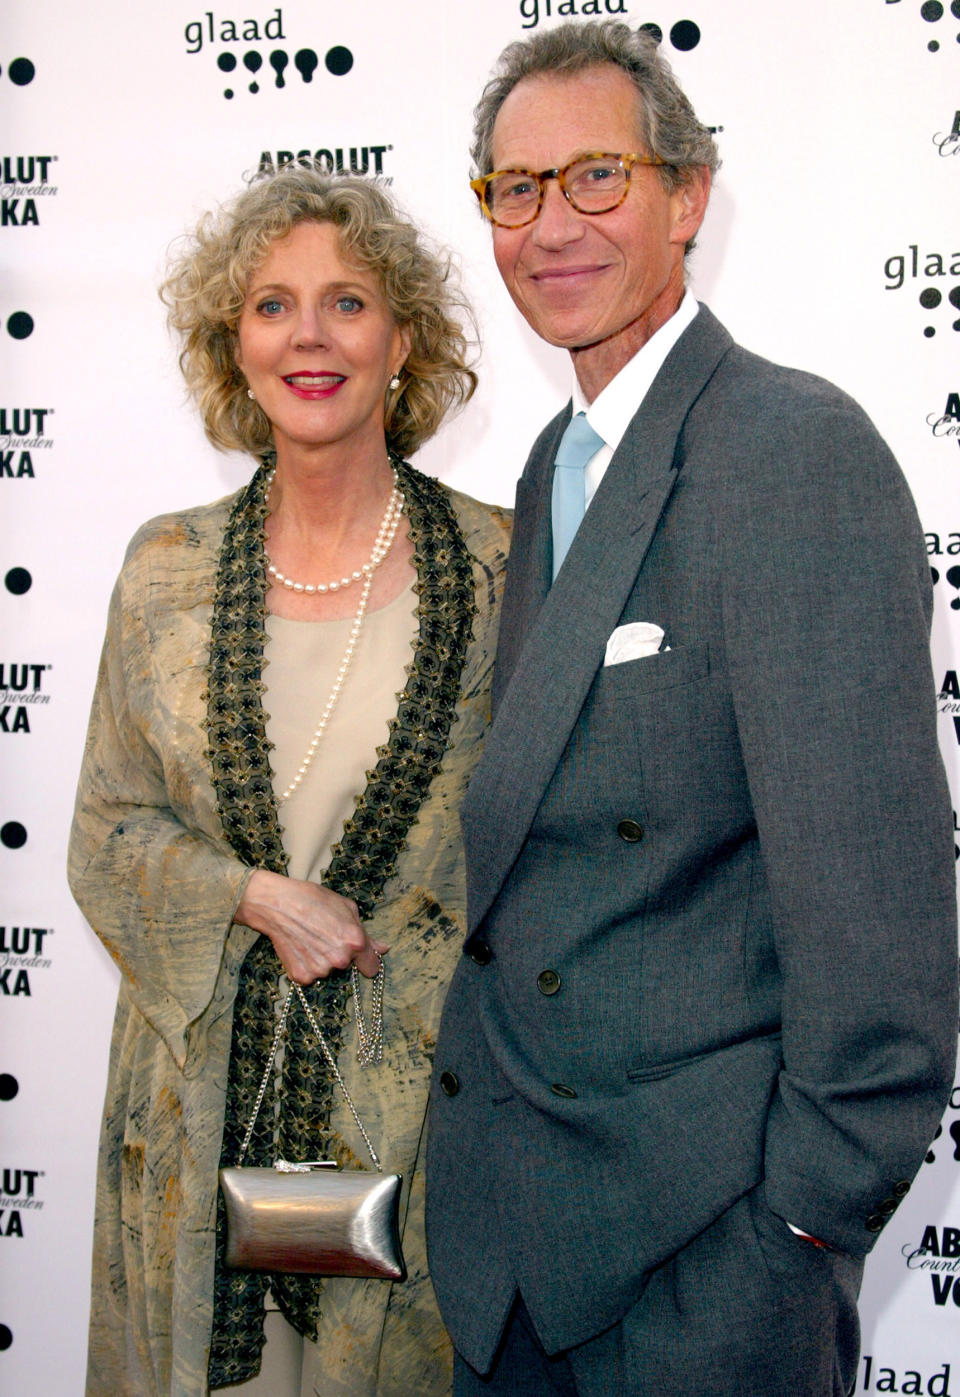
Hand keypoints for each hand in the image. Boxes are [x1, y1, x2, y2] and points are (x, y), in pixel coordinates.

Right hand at [234, 870, 387, 983]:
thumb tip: (383, 949)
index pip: (372, 968)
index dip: (367, 962)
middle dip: (340, 954)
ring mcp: (320, 970)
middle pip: (346, 965)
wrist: (277, 904)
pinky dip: (305, 964)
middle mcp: (339, 960)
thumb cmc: (312, 899)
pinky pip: (310, 974)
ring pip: (327, 969)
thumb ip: (367, 933)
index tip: (363, 959)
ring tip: (309, 938)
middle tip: (324, 935)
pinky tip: (299, 947)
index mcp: (355, 941)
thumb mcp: (346, 908)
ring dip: (321, 959)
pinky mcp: (301, 976)